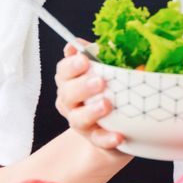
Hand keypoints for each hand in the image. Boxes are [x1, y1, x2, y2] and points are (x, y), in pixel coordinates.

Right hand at [54, 38, 129, 159]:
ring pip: (78, 119)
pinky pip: (98, 140)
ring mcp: (81, 123)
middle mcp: (71, 102)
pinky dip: (107, 138)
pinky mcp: (95, 140)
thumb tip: (84, 42)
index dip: (71, 65)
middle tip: (100, 81)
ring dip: (91, 112)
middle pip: (67, 94)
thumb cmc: (112, 88)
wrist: (118, 126)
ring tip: (107, 105)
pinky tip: (119, 135)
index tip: (84, 59)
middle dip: (82, 86)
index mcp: (71, 81)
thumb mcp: (108, 68)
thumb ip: (100, 54)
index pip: (64, 71)